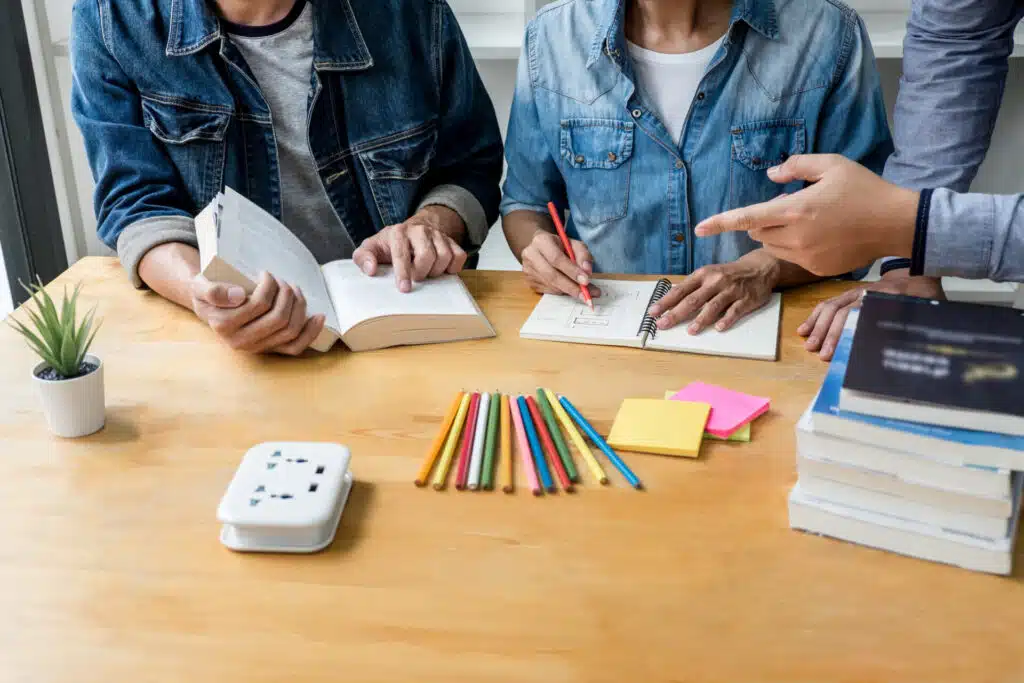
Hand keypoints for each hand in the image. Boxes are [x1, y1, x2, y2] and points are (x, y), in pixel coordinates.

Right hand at [190, 272, 325, 355]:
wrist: (210, 307)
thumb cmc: (209, 291)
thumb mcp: (200, 285)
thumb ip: (212, 290)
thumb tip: (238, 296)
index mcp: (224, 325)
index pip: (258, 304)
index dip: (268, 286)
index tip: (264, 274)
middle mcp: (241, 341)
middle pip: (278, 318)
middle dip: (287, 294)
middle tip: (282, 281)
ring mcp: (257, 347)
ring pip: (290, 330)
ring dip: (299, 306)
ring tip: (293, 290)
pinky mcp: (270, 349)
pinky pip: (295, 347)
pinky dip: (311, 332)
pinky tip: (318, 316)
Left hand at [353, 208, 467, 292]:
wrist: (411, 231)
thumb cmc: (389, 245)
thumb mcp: (370, 248)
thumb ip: (363, 258)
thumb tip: (371, 269)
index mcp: (398, 232)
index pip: (402, 254)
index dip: (403, 273)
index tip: (404, 288)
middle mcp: (419, 230)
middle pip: (427, 256)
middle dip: (421, 272)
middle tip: (416, 277)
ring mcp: (437, 235)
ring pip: (445, 257)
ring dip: (436, 272)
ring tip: (426, 272)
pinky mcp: (451, 241)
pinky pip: (459, 256)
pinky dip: (453, 268)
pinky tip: (442, 270)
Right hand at [521, 230, 600, 300]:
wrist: (542, 248)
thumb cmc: (560, 246)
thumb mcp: (574, 245)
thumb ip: (583, 256)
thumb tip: (587, 272)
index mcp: (541, 241)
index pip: (556, 258)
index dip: (572, 271)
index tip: (586, 281)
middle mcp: (531, 255)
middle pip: (552, 275)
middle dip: (571, 286)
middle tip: (586, 294)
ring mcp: (528, 270)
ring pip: (551, 285)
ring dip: (568, 291)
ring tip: (583, 293)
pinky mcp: (529, 281)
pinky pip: (548, 291)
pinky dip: (562, 292)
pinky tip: (569, 288)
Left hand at [647, 251, 780, 333]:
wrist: (759, 267)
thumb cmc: (728, 274)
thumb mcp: (709, 274)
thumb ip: (693, 287)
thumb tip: (672, 302)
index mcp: (703, 275)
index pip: (681, 290)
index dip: (666, 302)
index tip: (653, 312)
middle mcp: (715, 281)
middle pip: (693, 299)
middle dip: (676, 313)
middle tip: (663, 325)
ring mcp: (731, 290)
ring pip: (713, 306)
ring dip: (701, 319)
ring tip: (690, 330)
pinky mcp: (746, 299)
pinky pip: (735, 310)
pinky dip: (727, 319)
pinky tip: (719, 328)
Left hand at [694, 155, 919, 275]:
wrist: (895, 223)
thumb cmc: (864, 189)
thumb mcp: (831, 164)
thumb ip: (796, 166)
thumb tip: (770, 176)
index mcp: (795, 210)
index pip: (746, 217)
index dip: (720, 222)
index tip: (699, 228)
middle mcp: (796, 237)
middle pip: (758, 231)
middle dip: (764, 218)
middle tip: (794, 205)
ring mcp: (805, 256)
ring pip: (772, 245)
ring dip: (777, 232)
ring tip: (809, 218)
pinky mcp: (815, 269)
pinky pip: (791, 257)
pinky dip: (796, 245)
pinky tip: (823, 234)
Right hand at [800, 271, 944, 360]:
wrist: (921, 271)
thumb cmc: (925, 296)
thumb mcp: (927, 309)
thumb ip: (914, 324)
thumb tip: (901, 348)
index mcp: (886, 296)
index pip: (859, 313)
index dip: (844, 332)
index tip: (835, 351)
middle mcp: (867, 292)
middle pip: (840, 311)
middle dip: (828, 333)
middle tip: (819, 353)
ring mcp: (856, 291)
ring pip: (830, 306)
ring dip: (818, 326)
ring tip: (808, 344)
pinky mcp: (850, 293)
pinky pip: (828, 303)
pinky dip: (815, 317)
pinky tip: (804, 330)